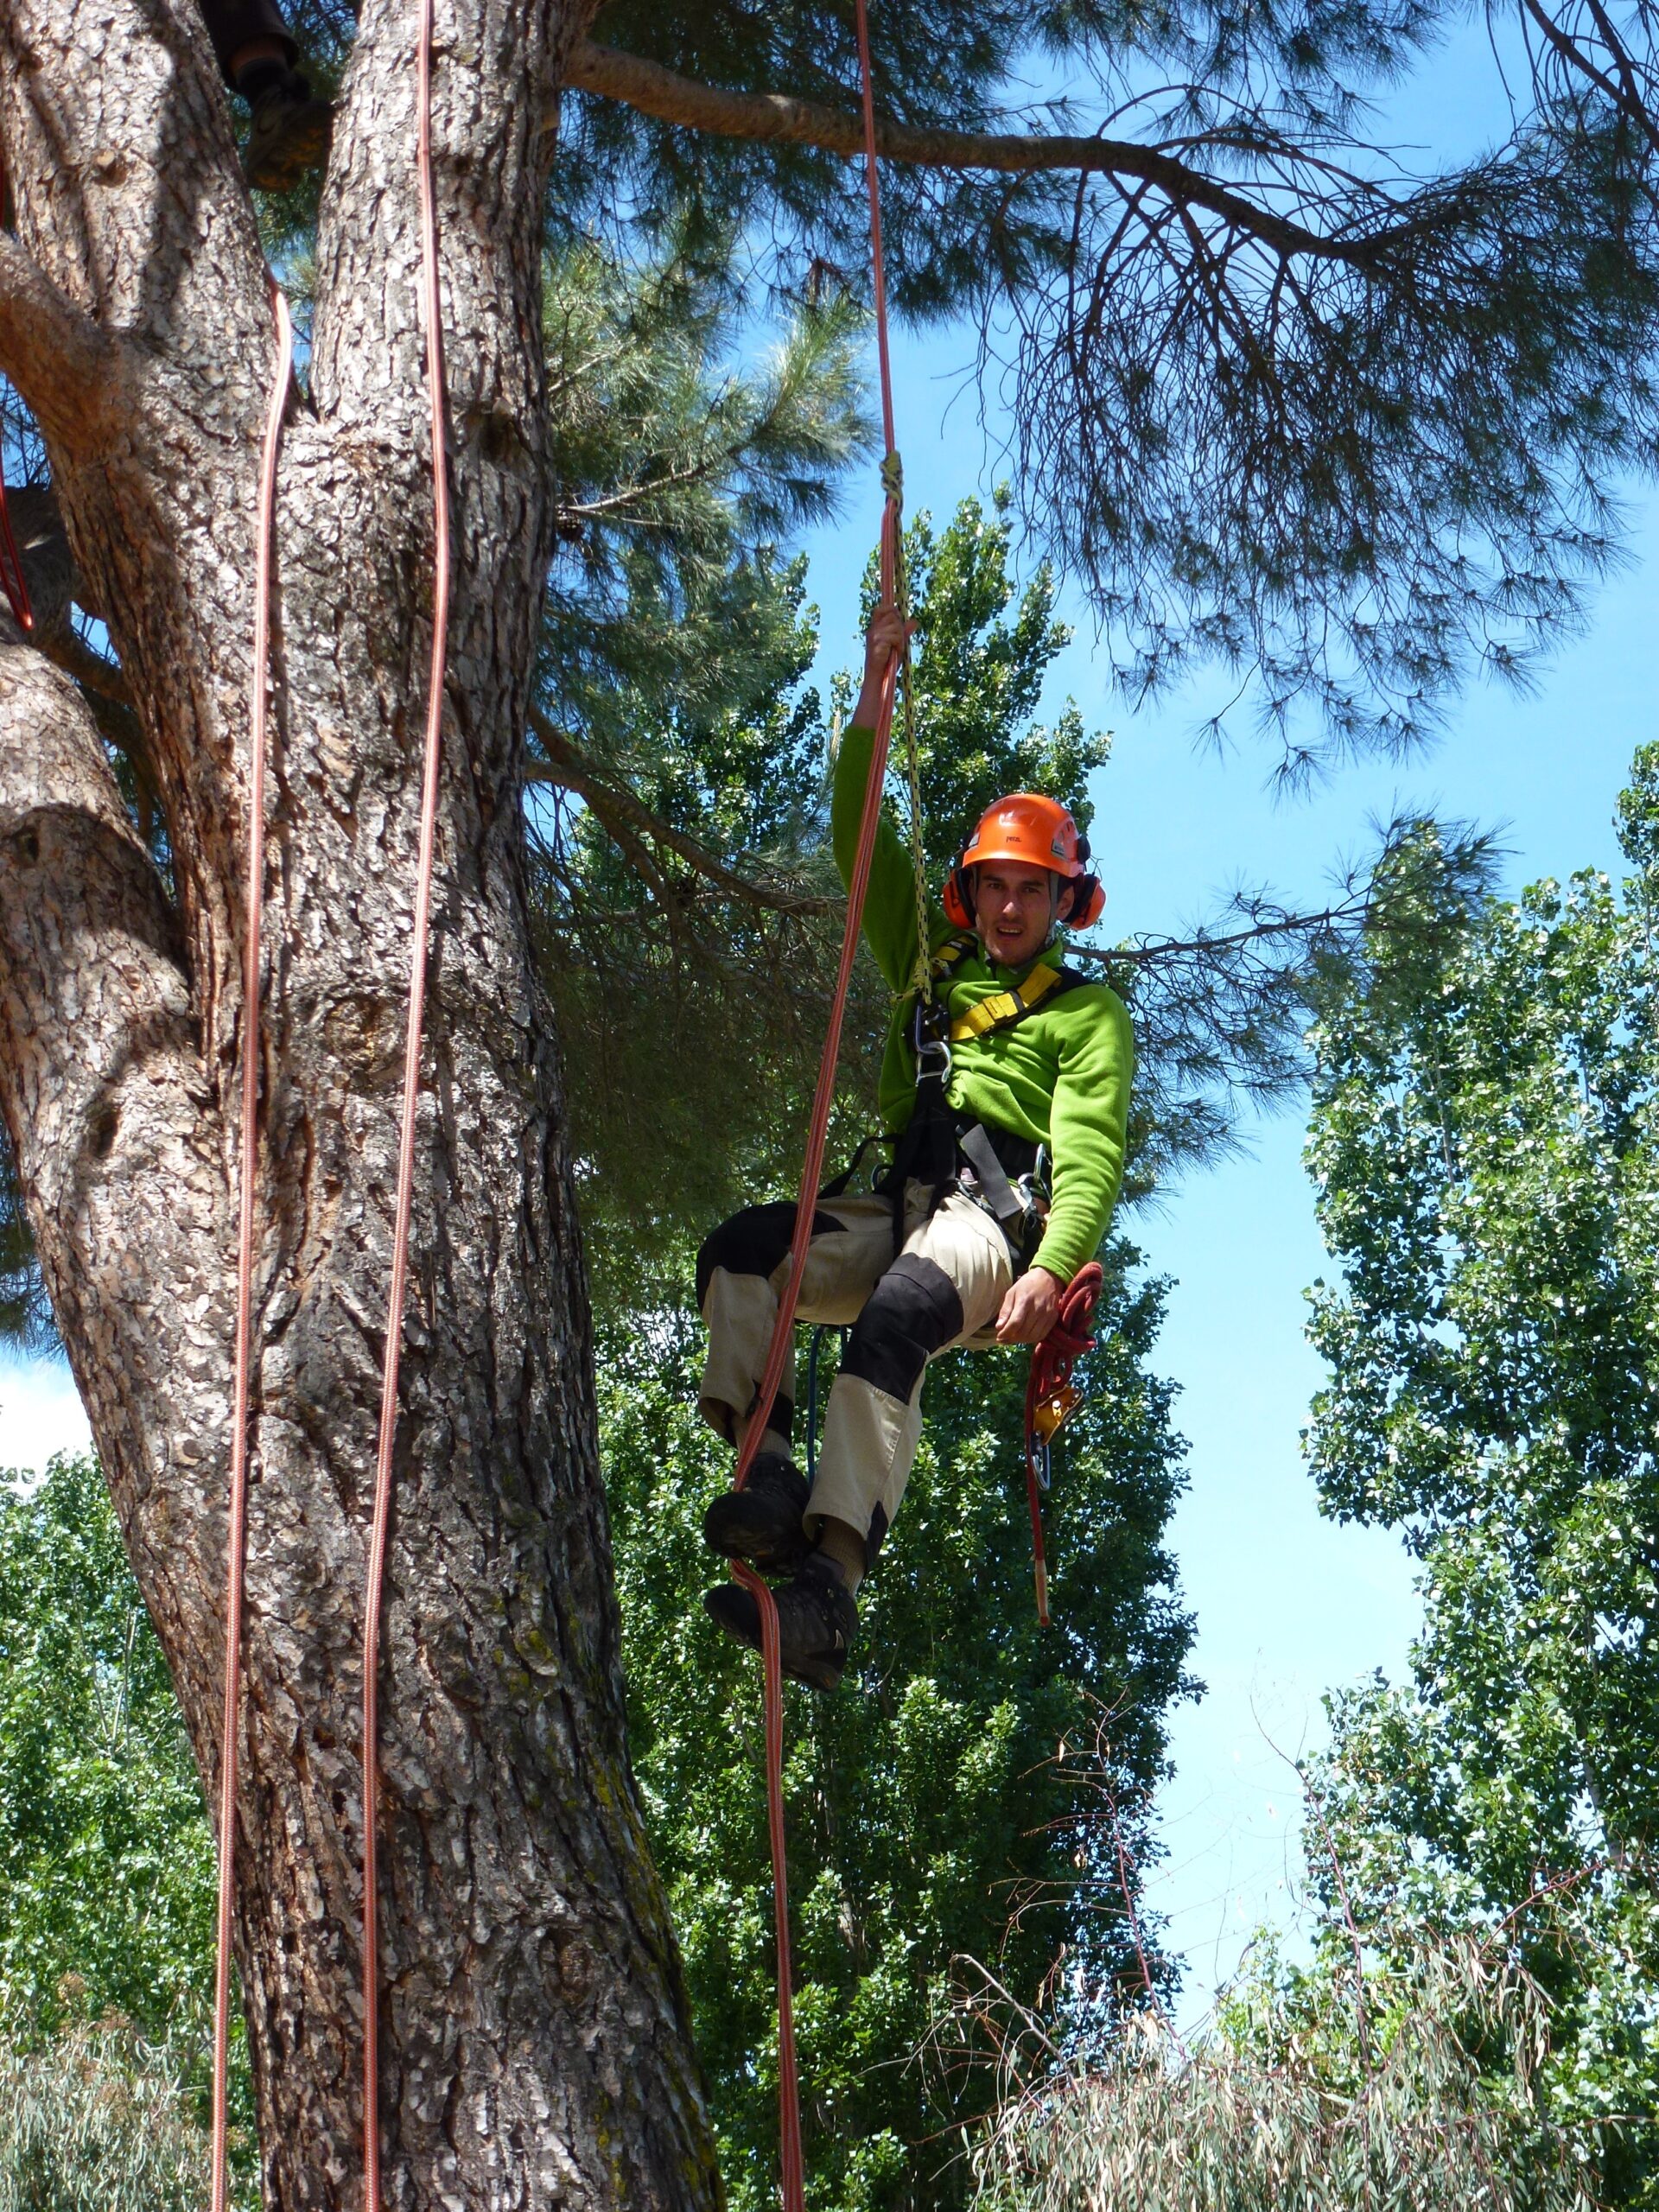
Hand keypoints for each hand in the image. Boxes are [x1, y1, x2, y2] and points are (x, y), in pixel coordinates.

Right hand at [852, 603, 912, 727]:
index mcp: (875, 628)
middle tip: (896, 644)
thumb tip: (914, 621)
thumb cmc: (887, 664)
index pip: (882, 609)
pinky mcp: (878, 642)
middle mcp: (873, 630)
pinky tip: (893, 654)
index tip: (897, 618)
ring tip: (894, 651)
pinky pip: (896, 637)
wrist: (878, 678)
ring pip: (897, 627)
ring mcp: (875, 635)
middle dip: (899, 629)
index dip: (891, 610)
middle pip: (893, 616)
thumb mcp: (898, 645)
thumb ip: (904, 633)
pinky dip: (898, 646)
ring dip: (900, 640)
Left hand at [994, 1265, 1063, 1345]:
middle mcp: (1037, 1309)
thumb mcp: (1011, 1293)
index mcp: (1025, 1301)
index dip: (1005, 1333)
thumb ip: (1005, 1310)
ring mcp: (1047, 1315)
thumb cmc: (1027, 1284)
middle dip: (1011, 1339)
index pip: (1015, 1323)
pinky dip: (1031, 1339)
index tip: (999, 1336)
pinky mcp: (1053, 1319)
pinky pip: (1041, 1335)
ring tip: (1012, 1339)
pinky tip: (1024, 1336)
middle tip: (1004, 1339)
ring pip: (1032, 1336)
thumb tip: (999, 1327)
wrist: (1048, 1278)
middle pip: (1023, 1332)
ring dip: (1021, 1341)